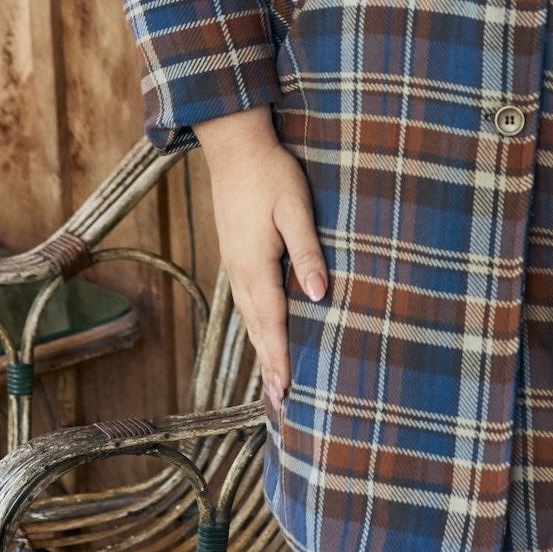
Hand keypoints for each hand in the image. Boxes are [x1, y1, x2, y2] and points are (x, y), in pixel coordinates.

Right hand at [194, 107, 328, 408]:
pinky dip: (256, 326)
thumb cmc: (270, 174)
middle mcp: (240, 272)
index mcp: (255, 265)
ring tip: (273, 382)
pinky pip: (247, 302)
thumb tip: (319, 294)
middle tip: (281, 405)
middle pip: (257, 328)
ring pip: (249, 318)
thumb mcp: (295, 208)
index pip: (272, 322)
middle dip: (270, 366)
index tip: (287, 394)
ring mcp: (234, 264)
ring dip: (261, 350)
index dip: (281, 359)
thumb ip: (307, 251)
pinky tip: (263, 333)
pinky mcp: (236, 254)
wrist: (234, 146)